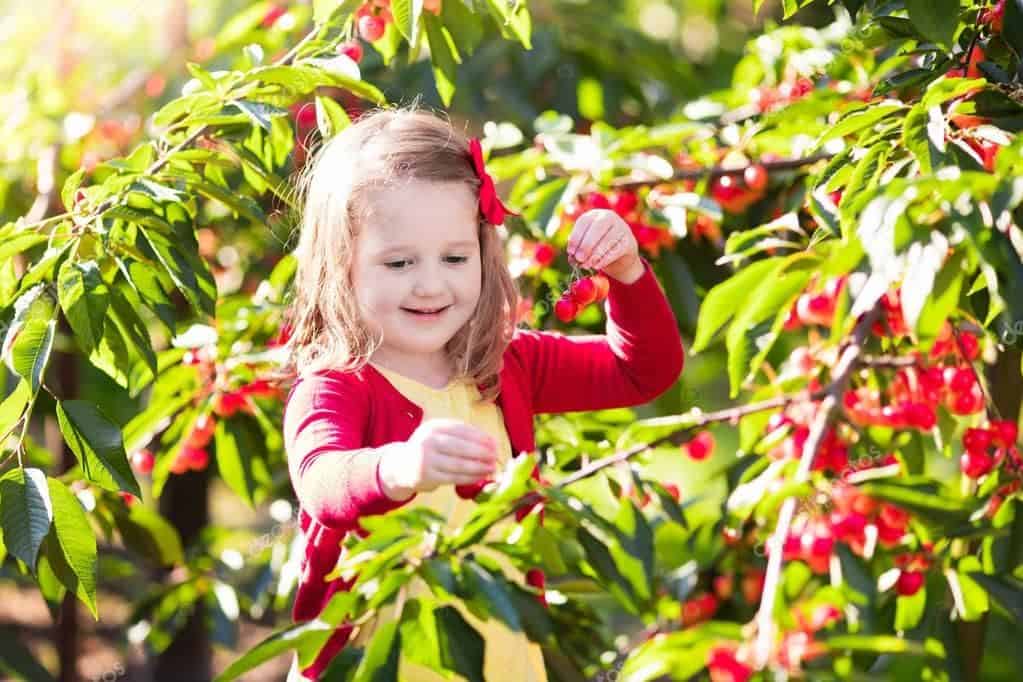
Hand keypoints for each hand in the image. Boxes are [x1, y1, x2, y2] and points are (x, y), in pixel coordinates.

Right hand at [379, 418, 497, 498]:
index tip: (494, 443)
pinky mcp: (427, 476)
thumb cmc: (428, 449)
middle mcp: (428, 441)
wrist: (401, 466)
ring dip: (479, 467)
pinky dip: (470, 477)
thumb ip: (461, 436)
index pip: (462, 430)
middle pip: (461, 447)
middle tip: (496, 456)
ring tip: (491, 468)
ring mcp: (426, 459)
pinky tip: (480, 476)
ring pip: (459, 464)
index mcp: (434, 427)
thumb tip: (491, 443)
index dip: (480, 437)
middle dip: (482, 452)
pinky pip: (454, 477)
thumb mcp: (439, 435)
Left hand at [566, 209, 643, 283]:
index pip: (584, 221)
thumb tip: (572, 258)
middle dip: (586, 245)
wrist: (620, 255)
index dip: (576, 236)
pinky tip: (596, 265)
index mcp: (595, 215)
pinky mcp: (629, 241)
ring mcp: (622, 227)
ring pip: (607, 240)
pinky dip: (604, 259)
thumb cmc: (598, 247)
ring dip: (595, 254)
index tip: (570, 251)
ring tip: (586, 265)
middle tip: (579, 259)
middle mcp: (609, 217)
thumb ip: (578, 248)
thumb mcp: (586, 244)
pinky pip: (616, 250)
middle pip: (597, 227)